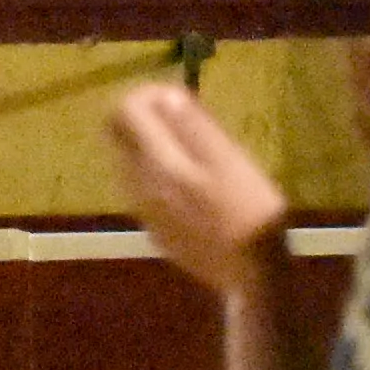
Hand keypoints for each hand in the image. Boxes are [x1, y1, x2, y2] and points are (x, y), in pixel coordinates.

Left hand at [106, 81, 289, 298]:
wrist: (250, 275)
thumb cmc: (249, 211)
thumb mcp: (229, 160)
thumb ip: (194, 127)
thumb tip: (165, 96)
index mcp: (157, 164)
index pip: (124, 112)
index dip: (147, 95)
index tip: (179, 97)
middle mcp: (139, 186)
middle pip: (118, 137)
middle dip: (144, 119)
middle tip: (184, 120)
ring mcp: (145, 212)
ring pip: (129, 164)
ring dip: (151, 147)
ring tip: (195, 151)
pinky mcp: (156, 231)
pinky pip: (143, 191)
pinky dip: (158, 175)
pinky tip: (194, 186)